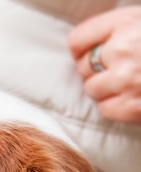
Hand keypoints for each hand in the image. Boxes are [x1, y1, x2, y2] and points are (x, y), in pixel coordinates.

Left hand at [68, 7, 140, 122]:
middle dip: (97, 69)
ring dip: (105, 89)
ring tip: (128, 84)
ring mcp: (126, 79)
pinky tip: (133, 97)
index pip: (78, 40)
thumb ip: (121, 29)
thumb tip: (90, 47)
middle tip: (118, 69)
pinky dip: (116, 106)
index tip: (88, 53)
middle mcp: (122, 49)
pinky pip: (106, 109)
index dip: (82, 49)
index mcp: (126, 23)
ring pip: (92, 89)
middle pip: (83, 66)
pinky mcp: (133, 106)